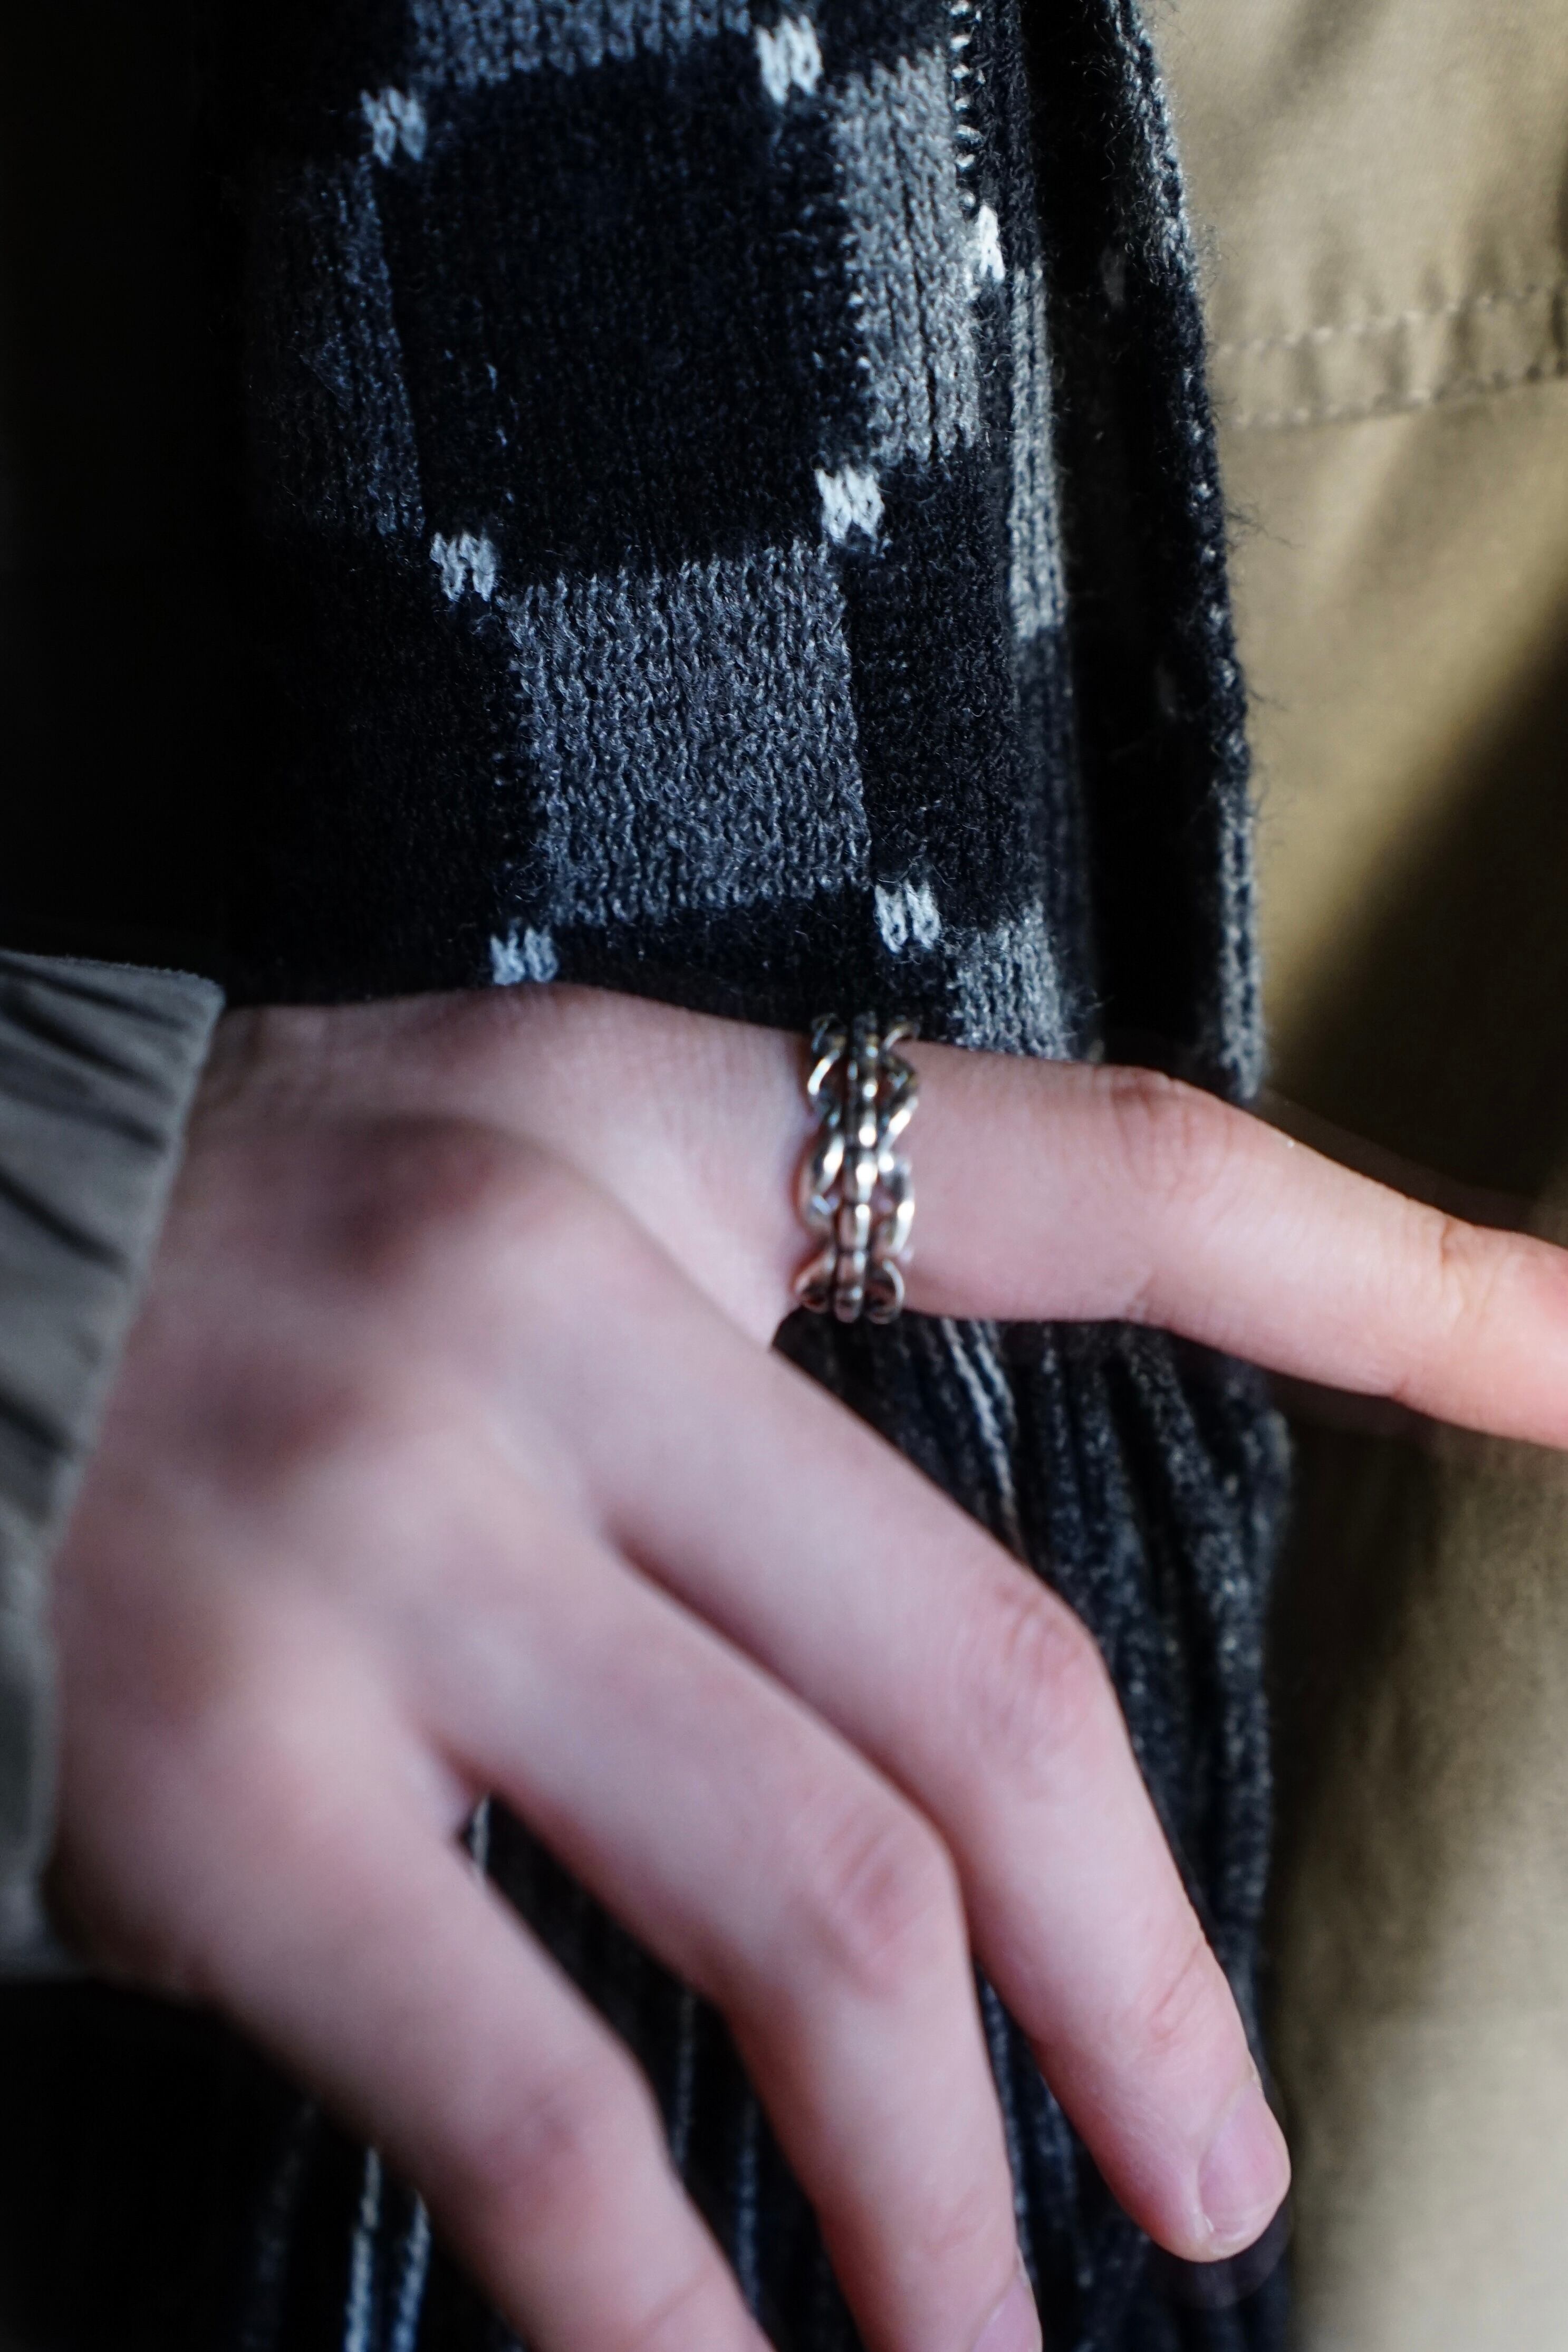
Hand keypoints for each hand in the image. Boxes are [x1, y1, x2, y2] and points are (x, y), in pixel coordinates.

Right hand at [48, 987, 1567, 2351]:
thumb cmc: (243, 1283)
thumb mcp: (527, 1217)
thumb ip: (755, 1398)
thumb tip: (977, 1699)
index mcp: (647, 1138)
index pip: (1101, 1176)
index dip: (1390, 1276)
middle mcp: (538, 1314)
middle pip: (983, 1684)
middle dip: (1140, 1971)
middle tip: (1217, 2169)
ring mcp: (377, 1545)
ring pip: (811, 1913)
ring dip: (945, 2188)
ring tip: (1004, 2337)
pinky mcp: (221, 1773)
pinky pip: (535, 2095)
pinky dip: (676, 2299)